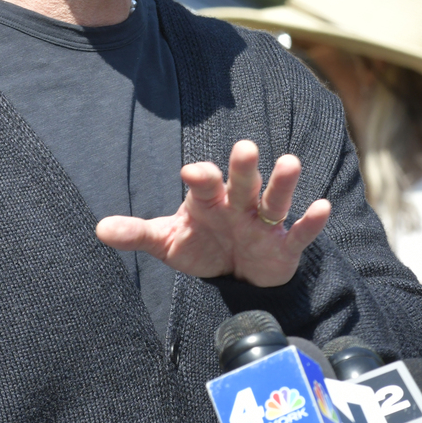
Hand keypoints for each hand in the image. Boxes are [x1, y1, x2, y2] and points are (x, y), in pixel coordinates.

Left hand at [96, 140, 330, 286]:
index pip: (204, 183)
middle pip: (242, 182)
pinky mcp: (284, 246)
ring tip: (291, 162)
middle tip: (245, 147)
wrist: (234, 275)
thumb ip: (137, 234)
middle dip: (244, 167)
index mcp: (209, 200)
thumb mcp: (167, 241)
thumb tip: (99, 230)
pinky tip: (322, 206)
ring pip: (274, 200)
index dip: (200, 176)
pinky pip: (299, 233)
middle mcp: (238, 205)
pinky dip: (311, 222)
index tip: (192, 172)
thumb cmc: (201, 245)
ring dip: (282, 183)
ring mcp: (263, 223)